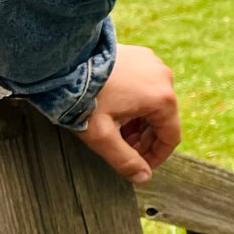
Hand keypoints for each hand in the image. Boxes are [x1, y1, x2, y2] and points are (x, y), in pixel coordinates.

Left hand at [74, 44, 181, 183]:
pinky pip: (145, 84)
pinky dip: (134, 100)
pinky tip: (114, 107)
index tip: (141, 165)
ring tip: (115, 129)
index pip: (171, 137)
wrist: (61, 61)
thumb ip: (124, 160)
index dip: (156, 156)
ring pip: (153, 102)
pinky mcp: (140, 55)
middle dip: (144, 138)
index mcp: (162, 99)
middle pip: (162, 119)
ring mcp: (152, 64)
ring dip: (138, 120)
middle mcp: (164, 78)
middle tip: (123, 148)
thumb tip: (143, 178)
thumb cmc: (82, 97)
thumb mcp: (102, 136)